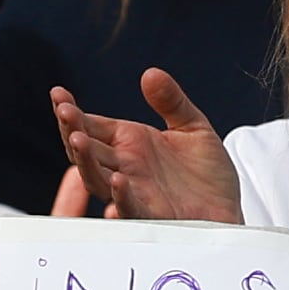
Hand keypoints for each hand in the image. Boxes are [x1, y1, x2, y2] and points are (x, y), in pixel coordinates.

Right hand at [53, 69, 240, 221]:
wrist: (230, 211)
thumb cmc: (208, 176)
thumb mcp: (194, 129)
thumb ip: (172, 102)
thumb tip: (151, 73)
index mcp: (130, 144)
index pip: (91, 125)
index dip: (73, 112)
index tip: (58, 94)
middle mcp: (126, 168)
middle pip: (87, 150)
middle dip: (73, 130)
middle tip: (65, 112)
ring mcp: (135, 192)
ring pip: (98, 179)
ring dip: (85, 161)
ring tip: (77, 140)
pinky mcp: (152, 216)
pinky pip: (131, 209)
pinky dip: (122, 197)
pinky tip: (118, 182)